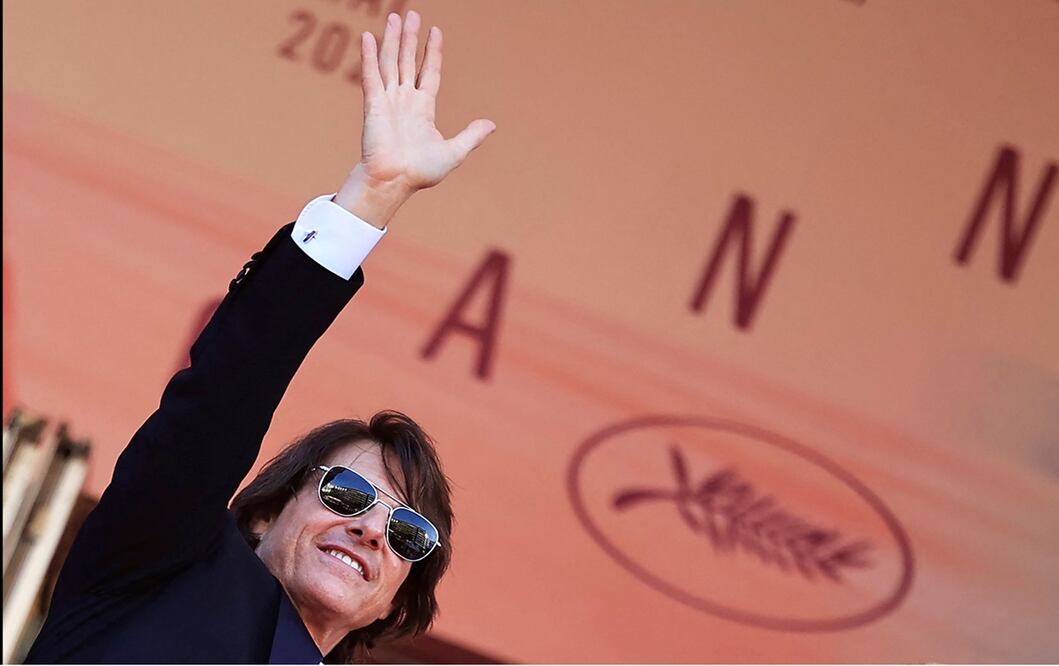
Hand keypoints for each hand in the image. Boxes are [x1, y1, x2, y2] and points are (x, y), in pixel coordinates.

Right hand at [357, 11, 495, 195]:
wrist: (395, 181)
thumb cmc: (420, 172)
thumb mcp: (454, 152)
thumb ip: (471, 135)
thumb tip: (492, 124)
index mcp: (422, 109)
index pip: (429, 72)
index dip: (432, 52)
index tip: (435, 31)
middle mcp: (404, 100)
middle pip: (408, 61)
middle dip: (410, 38)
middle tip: (411, 15)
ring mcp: (388, 100)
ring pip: (391, 62)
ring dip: (392, 40)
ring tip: (396, 17)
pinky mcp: (374, 104)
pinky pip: (371, 75)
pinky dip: (369, 57)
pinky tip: (370, 38)